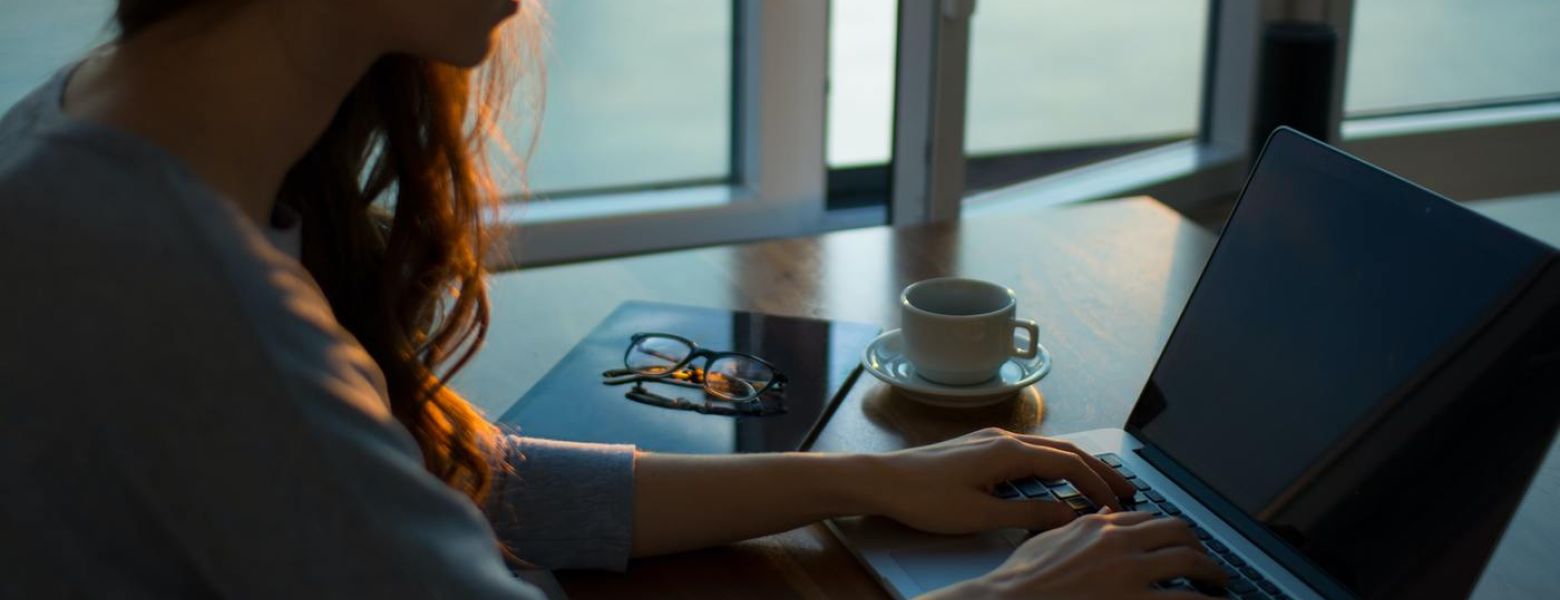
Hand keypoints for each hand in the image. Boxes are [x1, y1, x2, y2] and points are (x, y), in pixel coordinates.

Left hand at [863, 428, 1136, 533]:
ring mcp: (991, 439)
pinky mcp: (979, 447)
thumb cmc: (925, 498)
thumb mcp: (981, 514)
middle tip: (1127, 488)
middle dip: (1099, 469)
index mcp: (1009, 452)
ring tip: (1099, 484)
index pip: (1069, 464)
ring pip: (1048, 448)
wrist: (883, 479)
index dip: (1097, 485)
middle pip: (1065, 450)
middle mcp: (1004, 438)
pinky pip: (1029, 451)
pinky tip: (1056, 478)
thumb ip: (1029, 515)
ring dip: (1077, 465)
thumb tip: (1069, 515)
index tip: (1118, 505)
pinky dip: (1053, 464)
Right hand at [926, 509, 1225, 598]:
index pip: (1149, 518)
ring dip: (1213, 573)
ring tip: (1220, 584)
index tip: (1178, 543)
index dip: (1169, 531)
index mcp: (1098, 526)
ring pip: (1191, 562)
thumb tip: (1097, 518)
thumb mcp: (1047, 541)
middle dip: (1200, 547)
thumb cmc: (1020, 580)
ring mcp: (1131, 574)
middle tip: (1208, 563)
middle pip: (1178, 533)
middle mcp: (1120, 543)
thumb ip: (1076, 528)